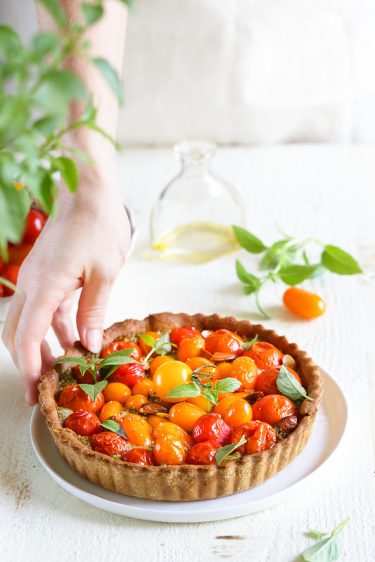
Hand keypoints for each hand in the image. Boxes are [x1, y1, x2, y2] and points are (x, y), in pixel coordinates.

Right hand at [3, 179, 130, 404]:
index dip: (28, 365)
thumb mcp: (104, 273)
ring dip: (40, 347)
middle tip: (42, 389)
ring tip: (58, 370)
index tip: (34, 390)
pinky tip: (70, 340)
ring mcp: (37, 278)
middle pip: (17, 332)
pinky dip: (52, 328)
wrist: (88, 191)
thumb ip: (93, 311)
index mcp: (46, 285)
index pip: (27, 335)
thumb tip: (88, 346)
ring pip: (28, 322)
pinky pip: (43, 308)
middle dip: (27, 362)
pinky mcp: (47, 274)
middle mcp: (33, 283)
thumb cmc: (98, 225)